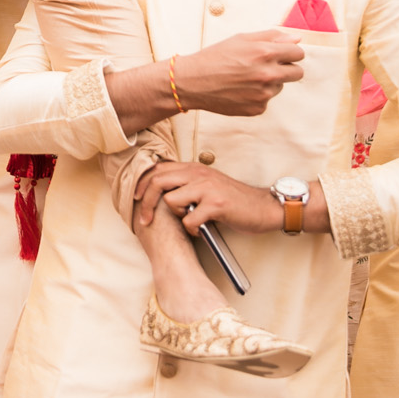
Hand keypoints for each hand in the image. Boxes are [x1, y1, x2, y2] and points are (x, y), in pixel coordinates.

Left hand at [134, 160, 280, 233]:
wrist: (263, 207)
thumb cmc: (234, 200)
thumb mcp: (207, 184)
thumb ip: (186, 183)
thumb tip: (159, 192)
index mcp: (193, 168)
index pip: (158, 170)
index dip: (142, 185)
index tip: (135, 200)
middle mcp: (198, 173)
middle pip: (158, 182)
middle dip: (145, 202)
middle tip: (145, 220)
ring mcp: (207, 188)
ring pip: (171, 200)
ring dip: (175, 216)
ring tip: (189, 220)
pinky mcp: (216, 204)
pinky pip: (189, 219)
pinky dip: (191, 229)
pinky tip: (200, 229)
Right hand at [173, 30, 305, 117]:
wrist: (192, 82)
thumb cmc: (215, 57)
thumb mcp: (241, 39)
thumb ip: (271, 37)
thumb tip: (296, 38)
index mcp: (266, 53)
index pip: (298, 53)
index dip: (290, 52)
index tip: (282, 54)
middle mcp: (268, 74)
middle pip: (297, 73)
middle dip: (287, 68)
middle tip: (268, 66)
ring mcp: (264, 94)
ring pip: (280, 86)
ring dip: (270, 82)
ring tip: (246, 78)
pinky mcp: (258, 108)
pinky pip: (267, 100)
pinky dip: (258, 95)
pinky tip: (240, 90)